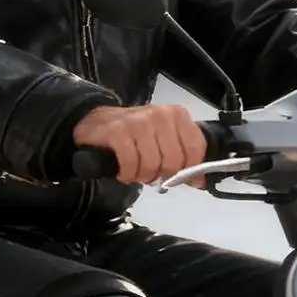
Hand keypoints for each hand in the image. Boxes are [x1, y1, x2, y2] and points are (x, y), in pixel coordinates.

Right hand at [74, 103, 207, 184]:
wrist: (98, 122)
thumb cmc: (136, 135)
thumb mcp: (164, 140)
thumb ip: (184, 158)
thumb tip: (198, 181)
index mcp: (177, 115)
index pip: (195, 149)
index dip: (189, 170)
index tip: (179, 178)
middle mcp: (160, 115)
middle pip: (173, 161)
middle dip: (161, 175)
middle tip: (150, 172)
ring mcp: (138, 122)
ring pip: (152, 164)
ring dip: (141, 175)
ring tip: (135, 170)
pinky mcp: (117, 131)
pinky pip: (130, 164)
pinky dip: (126, 174)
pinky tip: (123, 171)